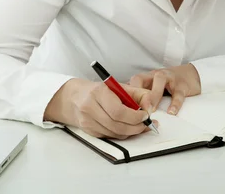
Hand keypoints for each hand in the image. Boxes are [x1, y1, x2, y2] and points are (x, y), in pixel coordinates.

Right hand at [44, 78, 158, 138]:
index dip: (135, 117)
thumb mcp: (119, 86)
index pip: (118, 111)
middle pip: (117, 125)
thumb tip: (151, 107)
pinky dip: (121, 134)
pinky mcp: (87, 131)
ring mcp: (87, 121)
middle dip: (136, 127)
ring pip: (114, 133)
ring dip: (130, 132)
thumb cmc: (100, 91)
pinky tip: (126, 127)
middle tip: (146, 124)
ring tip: (139, 125)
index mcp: (98, 93)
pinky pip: (109, 137)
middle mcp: (90, 107)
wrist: (74, 97)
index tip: (145, 115)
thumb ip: (139, 94)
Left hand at [129, 63, 200, 115]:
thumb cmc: (167, 84)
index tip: (125, 108)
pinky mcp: (182, 86)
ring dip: (153, 95)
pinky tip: (171, 112)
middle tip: (137, 109)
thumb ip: (141, 96)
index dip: (127, 94)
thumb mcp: (153, 87)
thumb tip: (129, 110)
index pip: (131, 82)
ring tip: (151, 110)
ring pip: (159, 81)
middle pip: (140, 79)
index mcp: (146, 77)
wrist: (190, 75)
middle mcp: (155, 75)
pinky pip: (178, 94)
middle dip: (136, 93)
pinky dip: (174, 103)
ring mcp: (169, 78)